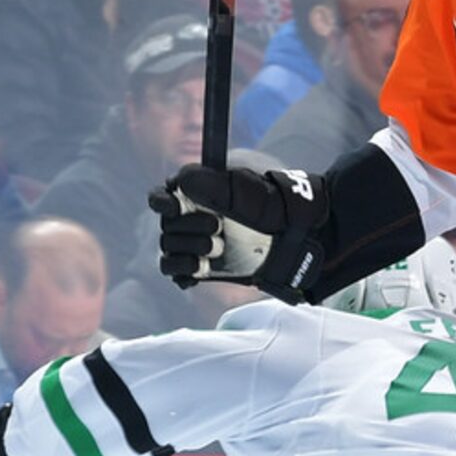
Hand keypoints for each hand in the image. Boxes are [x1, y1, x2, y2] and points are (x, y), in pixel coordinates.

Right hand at [149, 161, 327, 301]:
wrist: (294, 239)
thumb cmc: (271, 206)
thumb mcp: (243, 188)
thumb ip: (209, 182)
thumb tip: (178, 183)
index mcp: (195, 195)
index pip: (160, 198)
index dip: (162, 202)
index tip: (173, 206)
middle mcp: (191, 219)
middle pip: (165, 227)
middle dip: (188, 228)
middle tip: (217, 228)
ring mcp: (196, 244)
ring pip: (168, 249)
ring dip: (189, 250)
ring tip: (217, 249)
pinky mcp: (202, 269)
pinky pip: (175, 272)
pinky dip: (182, 272)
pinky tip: (199, 270)